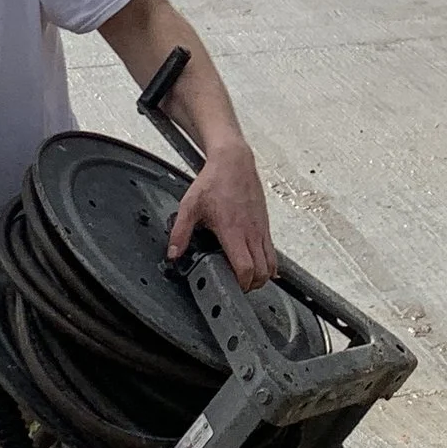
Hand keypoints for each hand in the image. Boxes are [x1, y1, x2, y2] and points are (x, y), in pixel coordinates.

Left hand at [167, 137, 276, 291]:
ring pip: (272, 264)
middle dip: (252, 285)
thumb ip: (180, 232)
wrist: (234, 161)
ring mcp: (261, 229)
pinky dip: (268, 263)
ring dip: (262, 276)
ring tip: (247, 277)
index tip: (231, 286)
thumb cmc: (214, 180)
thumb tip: (173, 253)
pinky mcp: (266, 224)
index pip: (246, 268)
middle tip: (237, 285)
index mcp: (232, 230)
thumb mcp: (190, 206)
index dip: (241, 283)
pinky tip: (256, 263)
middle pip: (262, 272)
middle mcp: (251, 232)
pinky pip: (273, 251)